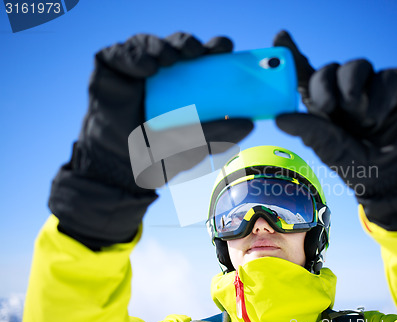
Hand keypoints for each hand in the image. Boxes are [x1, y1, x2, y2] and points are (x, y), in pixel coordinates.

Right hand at [49, 33, 252, 248]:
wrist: (120, 167)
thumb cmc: (159, 155)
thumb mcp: (193, 147)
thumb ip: (218, 135)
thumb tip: (250, 123)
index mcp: (186, 84)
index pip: (203, 58)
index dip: (215, 48)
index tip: (226, 50)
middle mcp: (163, 73)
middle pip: (178, 46)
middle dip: (189, 43)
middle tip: (198, 52)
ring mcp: (136, 68)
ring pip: (150, 44)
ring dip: (163, 46)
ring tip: (170, 60)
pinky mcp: (111, 68)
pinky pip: (120, 53)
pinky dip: (134, 56)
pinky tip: (148, 68)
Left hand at [273, 31, 396, 230]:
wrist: (390, 176)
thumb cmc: (353, 162)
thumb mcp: (327, 147)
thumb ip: (307, 129)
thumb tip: (279, 118)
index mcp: (321, 102)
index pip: (305, 72)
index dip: (293, 52)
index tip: (281, 36)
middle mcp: (343, 90)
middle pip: (328, 69)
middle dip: (324, 85)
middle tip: (327, 107)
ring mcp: (370, 87)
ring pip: (357, 66)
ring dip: (352, 86)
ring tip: (356, 111)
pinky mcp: (396, 87)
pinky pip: (388, 76)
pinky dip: (381, 95)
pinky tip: (376, 117)